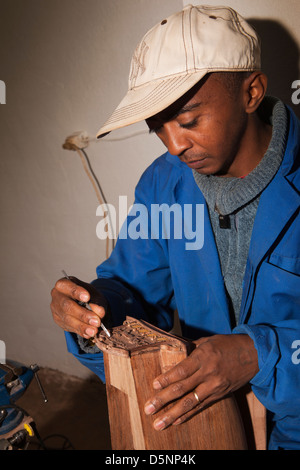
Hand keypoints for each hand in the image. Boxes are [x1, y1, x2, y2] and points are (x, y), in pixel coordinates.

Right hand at [50, 276, 107, 338]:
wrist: (83, 303)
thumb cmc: (87, 295)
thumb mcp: (94, 295)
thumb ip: (97, 302)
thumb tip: (99, 312)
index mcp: (64, 284)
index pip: (67, 287)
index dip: (76, 292)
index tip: (87, 297)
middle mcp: (57, 296)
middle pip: (67, 306)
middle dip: (83, 314)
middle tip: (96, 321)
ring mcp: (56, 309)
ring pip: (67, 319)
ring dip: (82, 326)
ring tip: (94, 330)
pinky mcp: (58, 320)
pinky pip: (69, 327)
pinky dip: (80, 331)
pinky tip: (88, 333)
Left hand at [144, 334, 258, 430]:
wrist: (254, 355)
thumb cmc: (228, 344)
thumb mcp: (207, 340)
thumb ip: (189, 347)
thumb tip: (170, 346)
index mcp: (203, 356)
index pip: (182, 370)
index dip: (167, 378)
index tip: (154, 385)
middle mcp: (208, 373)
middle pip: (182, 389)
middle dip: (163, 400)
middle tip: (148, 409)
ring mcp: (214, 386)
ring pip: (190, 403)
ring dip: (173, 414)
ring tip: (159, 423)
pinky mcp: (219, 395)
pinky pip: (201, 407)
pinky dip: (188, 415)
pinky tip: (176, 422)